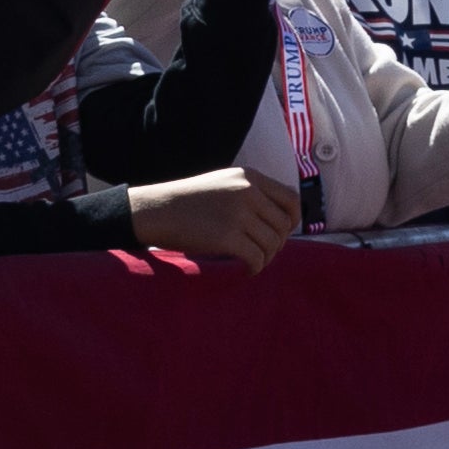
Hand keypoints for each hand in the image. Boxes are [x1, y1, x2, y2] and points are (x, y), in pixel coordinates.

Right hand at [123, 167, 304, 271]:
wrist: (155, 210)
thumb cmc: (187, 202)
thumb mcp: (223, 184)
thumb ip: (250, 193)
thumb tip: (280, 220)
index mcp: (249, 177)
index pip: (291, 199)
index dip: (293, 220)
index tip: (283, 233)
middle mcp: (248, 192)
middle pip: (284, 224)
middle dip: (279, 243)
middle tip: (264, 252)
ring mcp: (238, 214)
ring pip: (272, 243)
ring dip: (267, 258)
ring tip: (254, 262)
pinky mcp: (227, 237)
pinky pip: (257, 258)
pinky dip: (256, 268)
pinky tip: (247, 270)